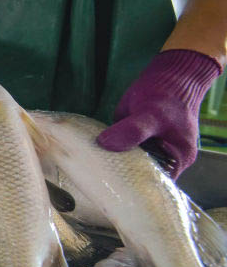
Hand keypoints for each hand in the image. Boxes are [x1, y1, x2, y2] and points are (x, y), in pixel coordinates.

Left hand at [97, 50, 220, 178]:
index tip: (111, 189)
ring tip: (89, 167)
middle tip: (95, 178)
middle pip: (138, 176)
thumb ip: (132, 131)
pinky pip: (118, 149)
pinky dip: (106, 150)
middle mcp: (162, 159)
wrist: (167, 76)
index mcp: (176, 161)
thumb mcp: (151, 114)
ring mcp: (146, 149)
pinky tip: (91, 152)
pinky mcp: (131, 140)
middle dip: (118, 177)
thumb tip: (106, 144)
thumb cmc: (167, 96)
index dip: (134, 189)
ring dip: (109, 162)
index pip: (154, 186)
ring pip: (125, 162)